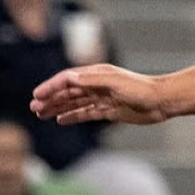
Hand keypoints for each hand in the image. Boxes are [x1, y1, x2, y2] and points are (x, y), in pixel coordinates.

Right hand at [31, 64, 168, 125]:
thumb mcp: (115, 83)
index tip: (37, 96)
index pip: (67, 79)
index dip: (51, 87)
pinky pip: (86, 113)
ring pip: (74, 103)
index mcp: (96, 74)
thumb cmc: (141, 90)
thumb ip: (92, 80)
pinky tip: (61, 120)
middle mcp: (96, 85)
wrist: (161, 102)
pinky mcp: (109, 110)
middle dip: (50, 99)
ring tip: (42, 115)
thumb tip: (69, 78)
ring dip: (58, 108)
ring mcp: (102, 98)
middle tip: (34, 108)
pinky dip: (72, 116)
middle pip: (68, 91)